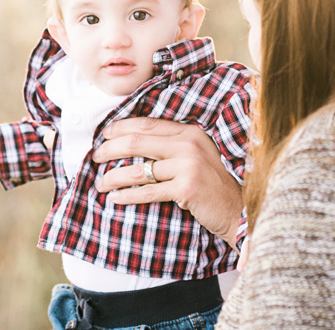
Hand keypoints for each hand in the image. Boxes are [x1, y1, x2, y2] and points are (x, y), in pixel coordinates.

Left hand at [93, 118, 242, 249]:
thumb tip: (132, 143)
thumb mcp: (197, 156)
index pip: (146, 125)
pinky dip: (127, 195)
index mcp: (190, 132)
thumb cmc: (213, 185)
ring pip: (138, 169)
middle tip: (95, 158)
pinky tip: (115, 198)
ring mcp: (188, 166)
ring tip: (100, 183)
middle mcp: (189, 145)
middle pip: (137, 142)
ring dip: (113, 177)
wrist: (239, 210)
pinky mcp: (186, 188)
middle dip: (110, 150)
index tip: (104, 135)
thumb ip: (172, 146)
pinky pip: (148, 191)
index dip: (120, 128)